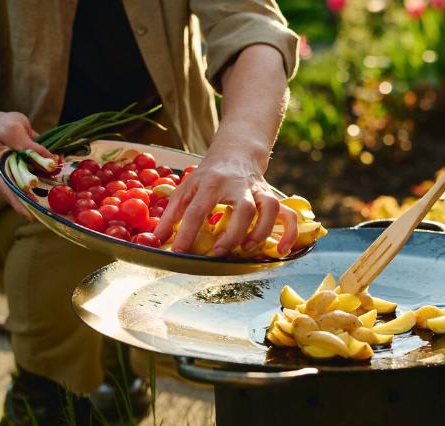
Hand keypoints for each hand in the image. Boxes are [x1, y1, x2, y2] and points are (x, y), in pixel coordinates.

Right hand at [0, 112, 53, 217]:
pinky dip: (55, 187)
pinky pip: (45, 185)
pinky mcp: (34, 178)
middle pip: (22, 197)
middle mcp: (7, 181)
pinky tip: (68, 195)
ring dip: (49, 200)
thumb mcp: (12, 130)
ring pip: (36, 194)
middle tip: (53, 217)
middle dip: (37, 207)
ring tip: (62, 213)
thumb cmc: (4, 128)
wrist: (8, 127)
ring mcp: (21, 181)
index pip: (6, 191)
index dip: (19, 203)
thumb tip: (51, 159)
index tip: (31, 215)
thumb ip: (28, 144)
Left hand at [154, 154, 298, 255]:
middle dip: (232, 234)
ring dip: (261, 231)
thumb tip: (155, 240)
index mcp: (212, 183)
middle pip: (242, 209)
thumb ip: (172, 214)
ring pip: (269, 209)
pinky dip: (289, 233)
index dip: (187, 233)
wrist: (236, 152)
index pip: (198, 209)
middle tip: (218, 253)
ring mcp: (258, 191)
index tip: (179, 252)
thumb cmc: (210, 175)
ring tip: (247, 249)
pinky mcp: (272, 198)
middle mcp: (238, 186)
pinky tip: (282, 251)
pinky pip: (288, 215)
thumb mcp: (186, 187)